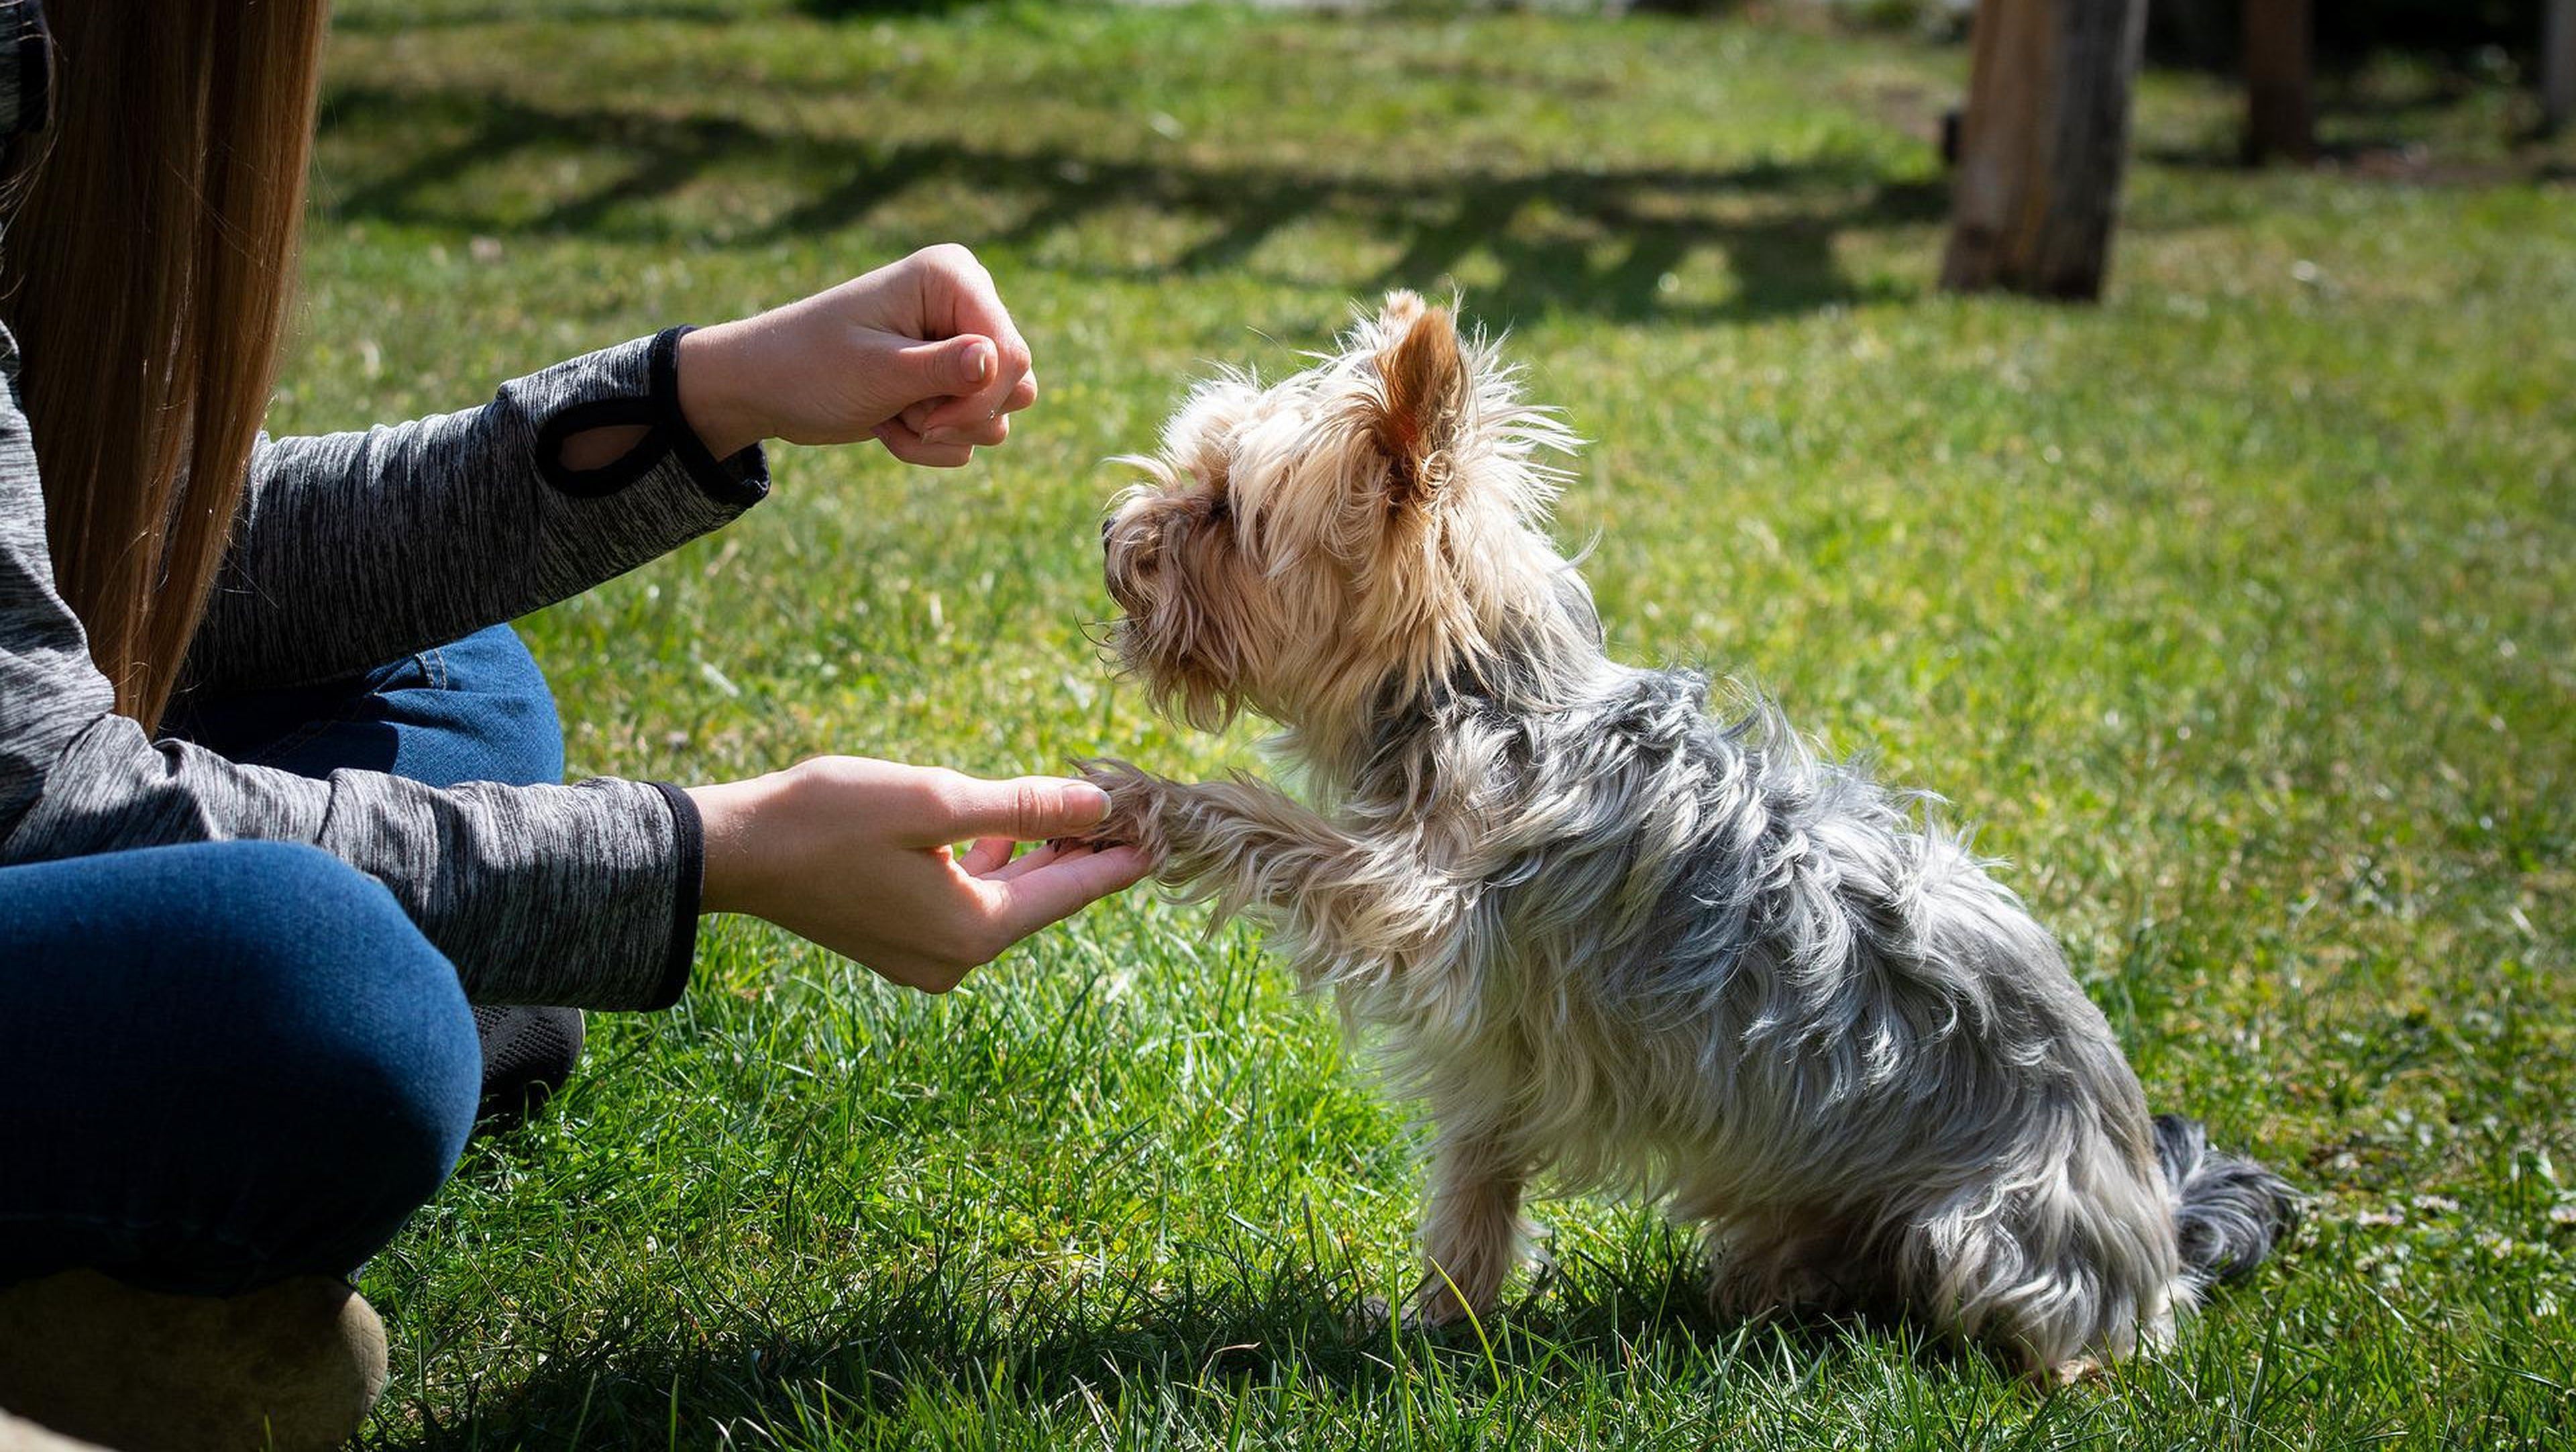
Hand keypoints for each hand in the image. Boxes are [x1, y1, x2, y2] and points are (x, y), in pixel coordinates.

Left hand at [676, 244, 1037, 467]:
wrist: (765, 387)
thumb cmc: (810, 367)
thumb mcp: (876, 371)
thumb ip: (942, 368)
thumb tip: (998, 360)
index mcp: (952, 277)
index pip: (1011, 351)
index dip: (979, 397)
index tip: (929, 420)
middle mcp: (966, 303)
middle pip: (1016, 382)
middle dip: (960, 416)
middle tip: (906, 416)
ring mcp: (962, 343)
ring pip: (999, 413)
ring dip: (942, 433)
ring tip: (890, 416)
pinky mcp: (952, 380)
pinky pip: (975, 430)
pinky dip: (932, 442)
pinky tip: (889, 423)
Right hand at [686, 758, 1148, 992]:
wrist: (733, 854)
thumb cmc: (828, 819)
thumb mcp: (936, 801)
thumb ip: (1023, 808)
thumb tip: (1097, 808)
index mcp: (974, 931)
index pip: (1072, 892)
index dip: (1122, 857)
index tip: (1169, 832)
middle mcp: (957, 958)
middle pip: (1042, 900)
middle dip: (1083, 854)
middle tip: (1131, 810)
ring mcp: (925, 957)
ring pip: (1006, 902)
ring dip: (1038, 857)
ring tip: (1081, 811)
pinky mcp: (897, 942)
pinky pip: (968, 905)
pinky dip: (993, 868)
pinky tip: (1004, 833)